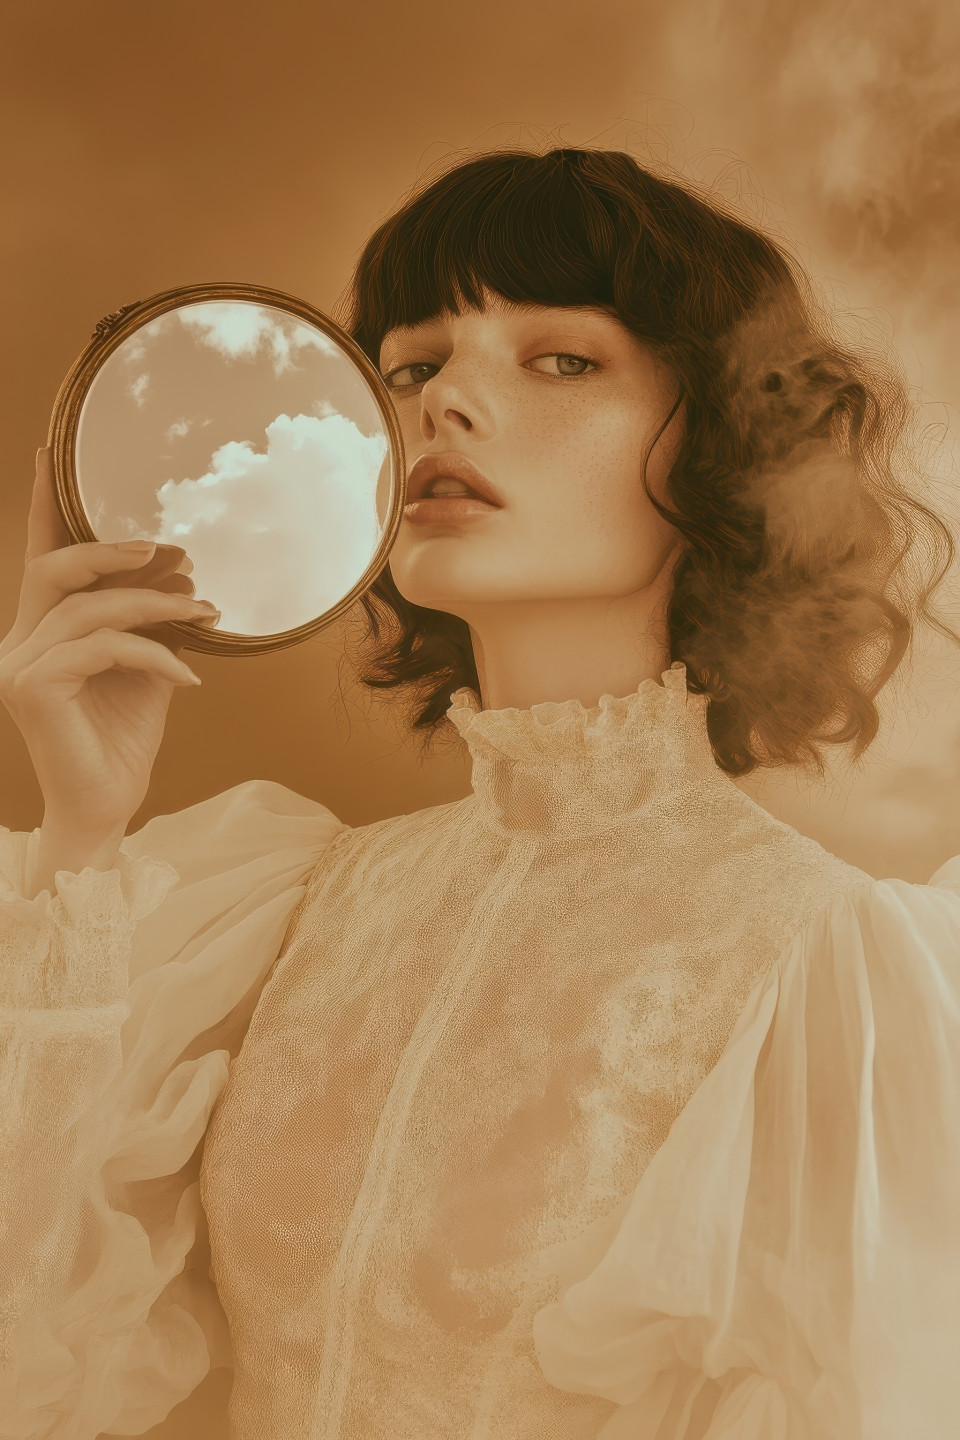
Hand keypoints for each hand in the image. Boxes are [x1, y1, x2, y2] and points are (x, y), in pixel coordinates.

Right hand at [0, 447, 218, 860]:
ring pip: (90, 608)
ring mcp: (18, 665)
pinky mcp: (33, 689)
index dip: (46, 505)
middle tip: (170, 551)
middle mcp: (17, 642)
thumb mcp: (145, 669)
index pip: (42, 559)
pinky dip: (153, 654)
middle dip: (113, 550)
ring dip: (156, 605)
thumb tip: (182, 575)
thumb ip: (149, 623)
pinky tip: (189, 677)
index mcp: (39, 631)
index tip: (49, 449)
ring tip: (206, 615)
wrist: (106, 806)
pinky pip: (102, 648)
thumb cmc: (122, 740)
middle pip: (56, 570)